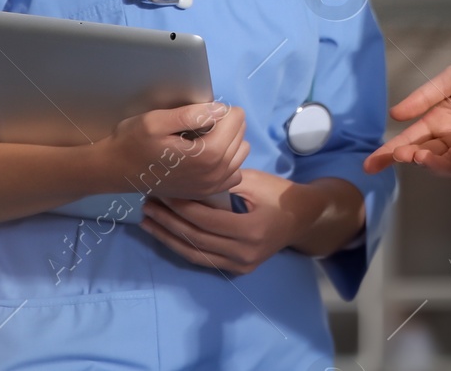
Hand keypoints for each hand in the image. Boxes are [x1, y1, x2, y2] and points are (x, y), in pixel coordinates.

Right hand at [97, 101, 248, 200]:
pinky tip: (206, 156)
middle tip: (198, 125)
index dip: (220, 108)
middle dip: (224, 124)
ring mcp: (212, 187)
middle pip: (241, 134)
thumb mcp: (157, 121)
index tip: (199, 113)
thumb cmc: (133, 141)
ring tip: (202, 138)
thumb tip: (220, 109)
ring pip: (241, 152)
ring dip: (228, 141)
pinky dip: (227, 160)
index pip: (237, 118)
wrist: (115, 171)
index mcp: (207, 155)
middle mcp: (215, 174)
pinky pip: (234, 172)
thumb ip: (192, 114)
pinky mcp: (207, 193)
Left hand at [139, 168, 321, 274]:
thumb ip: (222, 185)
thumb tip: (186, 181)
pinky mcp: (237, 268)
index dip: (181, 206)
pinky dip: (183, 246)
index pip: (205, 220)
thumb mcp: (253, 182)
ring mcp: (241, 265)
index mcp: (250, 231)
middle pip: (197, 238)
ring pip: (196, 253)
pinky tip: (167, 235)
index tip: (162, 191)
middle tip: (148, 205)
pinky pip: (204, 259)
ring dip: (169, 237)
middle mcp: (244, 253)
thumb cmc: (278, 194)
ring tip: (148, 222)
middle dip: (169, 221)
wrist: (302, 217)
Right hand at [363, 54, 450, 175]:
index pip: (410, 139)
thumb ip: (425, 96)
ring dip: (432, 163)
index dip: (389, 152)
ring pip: (445, 165)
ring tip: (424, 155)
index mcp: (440, 119)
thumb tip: (395, 114)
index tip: (370, 164)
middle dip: (410, 158)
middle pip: (424, 155)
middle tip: (403, 154)